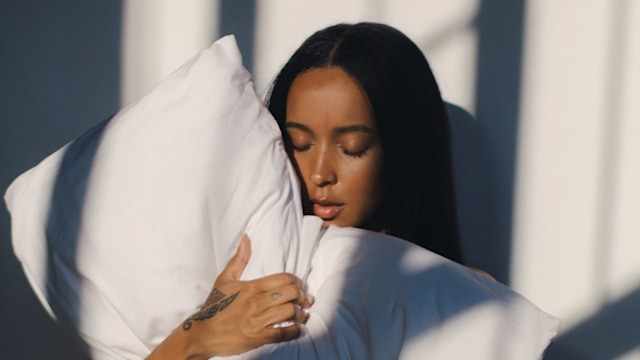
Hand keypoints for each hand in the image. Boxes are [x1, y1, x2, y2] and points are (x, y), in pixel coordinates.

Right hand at [148, 234, 312, 358]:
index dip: (297, 282)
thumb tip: (246, 237)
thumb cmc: (215, 305)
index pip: (284, 279)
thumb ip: (239, 259)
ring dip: (300, 314)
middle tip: (306, 300)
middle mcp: (256, 302)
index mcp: (252, 287)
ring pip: (290, 312)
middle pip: (291, 293)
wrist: (203, 333)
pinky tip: (297, 329)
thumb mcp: (225, 279)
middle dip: (302, 296)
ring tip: (302, 315)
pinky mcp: (258, 337)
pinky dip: (294, 331)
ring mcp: (258, 320)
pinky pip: (283, 333)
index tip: (300, 286)